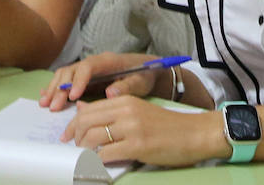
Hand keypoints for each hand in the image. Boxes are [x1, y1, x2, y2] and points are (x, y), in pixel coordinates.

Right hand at [40, 52, 160, 109]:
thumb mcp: (141, 82)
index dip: (78, 81)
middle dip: (60, 89)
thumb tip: (110, 92)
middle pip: (71, 71)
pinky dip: (55, 87)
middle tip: (53, 106)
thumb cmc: (144, 76)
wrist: (147, 70)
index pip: (87, 68)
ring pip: (64, 75)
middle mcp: (92, 62)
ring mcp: (86, 68)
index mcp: (106, 61)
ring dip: (53, 89)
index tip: (72, 97)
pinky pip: (66, 79)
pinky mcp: (84, 76)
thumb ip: (127, 87)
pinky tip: (45, 96)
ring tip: (44, 104)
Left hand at [61, 95, 226, 167]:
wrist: (196, 133)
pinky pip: (107, 153)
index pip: (88, 110)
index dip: (73, 123)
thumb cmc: (167, 125)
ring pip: (93, 137)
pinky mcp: (138, 146)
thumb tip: (81, 108)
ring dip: (84, 149)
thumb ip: (110, 109)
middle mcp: (125, 111)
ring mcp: (131, 128)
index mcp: (124, 101)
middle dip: (74, 136)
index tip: (67, 134)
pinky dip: (98, 160)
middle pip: (86, 122)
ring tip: (84, 155)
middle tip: (72, 146)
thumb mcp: (137, 110)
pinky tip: (98, 163)